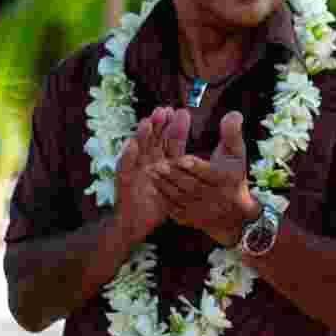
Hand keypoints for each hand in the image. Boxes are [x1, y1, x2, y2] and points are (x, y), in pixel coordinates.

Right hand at [114, 107, 190, 245]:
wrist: (138, 226)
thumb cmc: (161, 204)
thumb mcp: (179, 185)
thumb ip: (190, 166)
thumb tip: (210, 150)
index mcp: (165, 162)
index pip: (171, 141)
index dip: (175, 127)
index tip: (181, 112)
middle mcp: (150, 163)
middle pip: (155, 140)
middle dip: (159, 125)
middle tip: (164, 109)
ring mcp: (136, 171)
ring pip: (139, 150)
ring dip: (143, 136)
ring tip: (148, 122)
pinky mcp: (124, 183)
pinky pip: (124, 168)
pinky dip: (127, 156)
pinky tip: (131, 145)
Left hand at [152, 111, 259, 246]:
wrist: (234, 213)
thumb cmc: (234, 177)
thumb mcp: (237, 154)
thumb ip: (232, 134)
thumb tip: (233, 114)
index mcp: (225, 180)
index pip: (210, 173)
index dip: (197, 167)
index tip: (184, 159)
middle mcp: (212, 197)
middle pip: (191, 185)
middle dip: (175, 175)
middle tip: (159, 164)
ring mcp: (199, 209)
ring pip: (179, 196)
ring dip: (165, 184)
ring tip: (152, 171)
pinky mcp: (188, 217)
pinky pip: (174, 208)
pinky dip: (164, 197)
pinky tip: (154, 185)